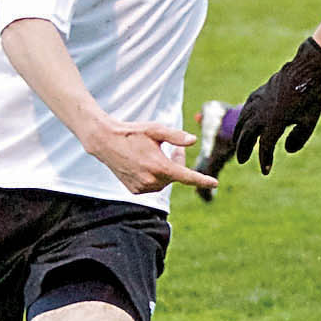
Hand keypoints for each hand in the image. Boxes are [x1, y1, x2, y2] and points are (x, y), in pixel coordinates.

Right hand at [86, 121, 219, 194]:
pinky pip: (151, 185)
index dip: (202, 180)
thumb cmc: (133, 133)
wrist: (105, 142)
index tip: (214, 183)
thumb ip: (176, 136)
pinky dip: (152, 176)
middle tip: (170, 147)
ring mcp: (142, 187)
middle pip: (175, 175)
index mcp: (160, 166)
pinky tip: (142, 164)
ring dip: (164, 170)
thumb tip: (193, 140)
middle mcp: (152, 180)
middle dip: (176, 162)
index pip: (187, 176)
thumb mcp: (156, 130)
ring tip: (153, 154)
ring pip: (164, 181)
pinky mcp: (135, 191)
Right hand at [233, 37, 320, 173]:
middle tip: (243, 161)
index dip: (265, 160)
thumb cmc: (309, 99)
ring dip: (240, 136)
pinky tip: (244, 126)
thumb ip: (299, 139)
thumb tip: (287, 150)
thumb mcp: (309, 122)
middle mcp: (262, 113)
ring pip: (243, 122)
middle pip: (247, 136)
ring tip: (239, 145)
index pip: (266, 146)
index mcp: (276, 122)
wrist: (304, 72)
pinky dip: (242, 120)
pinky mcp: (257, 94)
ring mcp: (257, 102)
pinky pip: (245, 110)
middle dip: (244, 150)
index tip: (266, 171)